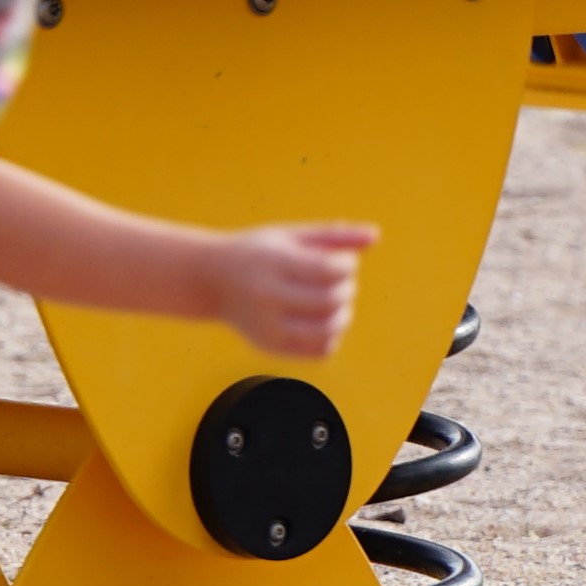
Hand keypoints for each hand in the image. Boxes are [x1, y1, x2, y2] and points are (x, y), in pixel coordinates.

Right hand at [210, 220, 371, 357]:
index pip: (329, 269)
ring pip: (329, 330)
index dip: (347, 265)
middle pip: (332, 300)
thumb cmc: (258, 252)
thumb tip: (375, 236)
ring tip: (334, 302)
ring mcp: (268, 325)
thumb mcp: (290, 235)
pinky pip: (319, 350)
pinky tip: (320, 320)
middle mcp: (267, 295)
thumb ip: (333, 236)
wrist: (210, 280)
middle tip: (340, 282)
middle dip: (348, 289)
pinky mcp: (271, 346)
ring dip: (344, 315)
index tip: (341, 261)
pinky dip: (331, 336)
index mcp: (273, 262)